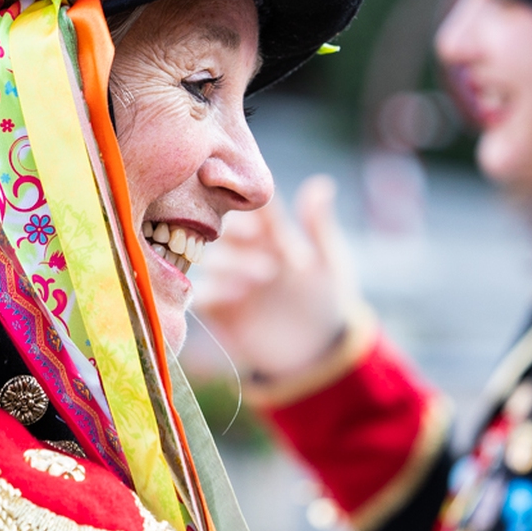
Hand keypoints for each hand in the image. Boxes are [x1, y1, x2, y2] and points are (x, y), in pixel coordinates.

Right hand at [191, 176, 362, 384]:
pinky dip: (214, 292)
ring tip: (265, 274)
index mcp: (269, 234)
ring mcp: (228, 279)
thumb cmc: (325, 297)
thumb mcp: (329, 262)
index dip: (251, 202)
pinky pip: (203, 295)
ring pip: (211, 260)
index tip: (262, 203)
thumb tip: (322, 184)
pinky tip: (238, 296)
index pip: (252, 208)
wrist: (316, 347)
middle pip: (222, 229)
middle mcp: (243, 251)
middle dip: (235, 230)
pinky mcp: (218, 308)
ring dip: (232, 262)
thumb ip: (318, 225)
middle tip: (258, 236)